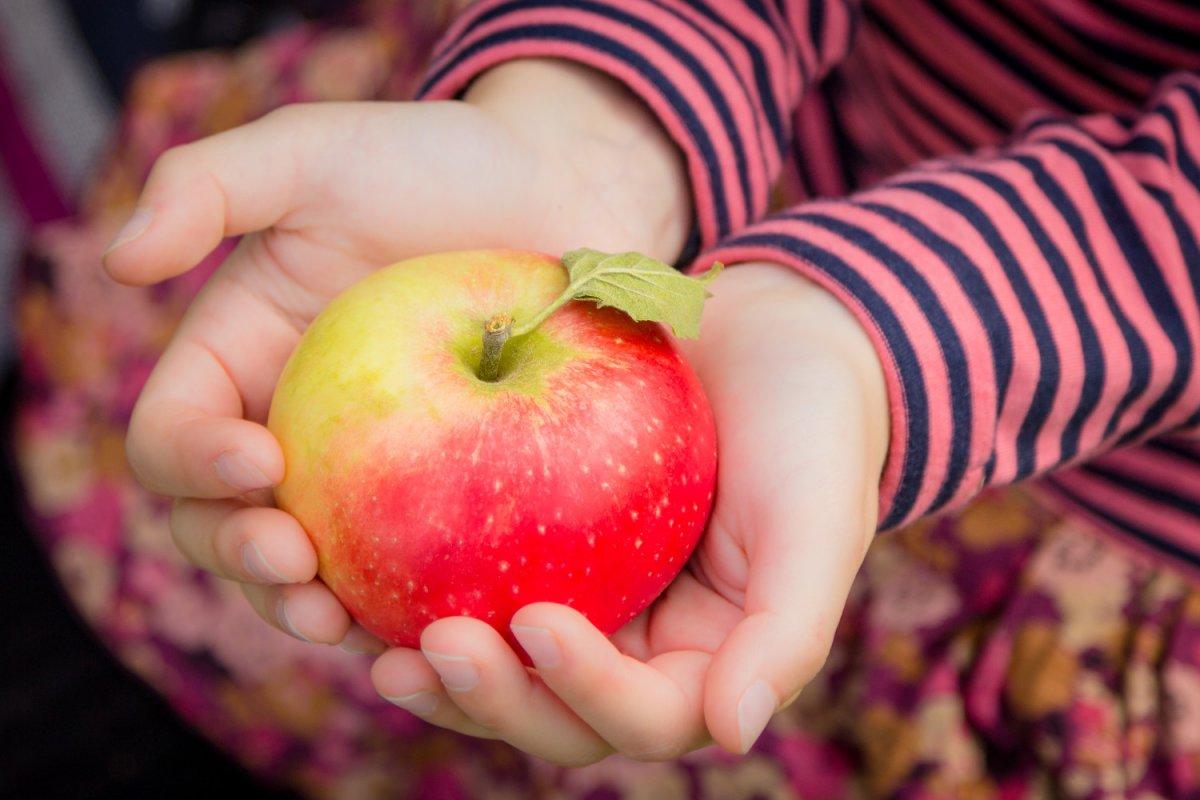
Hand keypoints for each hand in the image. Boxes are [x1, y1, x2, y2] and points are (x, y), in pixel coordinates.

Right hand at [107, 59, 689, 644]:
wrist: (557, 190)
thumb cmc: (434, 165)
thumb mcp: (314, 151)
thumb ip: (208, 185)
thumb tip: (120, 261)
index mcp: (241, 365)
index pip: (175, 436)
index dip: (193, 463)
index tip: (258, 458)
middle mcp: (292, 432)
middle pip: (225, 526)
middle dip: (241, 557)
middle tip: (293, 561)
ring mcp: (368, 475)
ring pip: (311, 570)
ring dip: (307, 608)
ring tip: (340, 622)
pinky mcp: (443, 499)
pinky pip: (408, 569)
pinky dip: (405, 606)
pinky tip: (433, 623)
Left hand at [369, 263, 888, 761]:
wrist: (774, 335)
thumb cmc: (810, 425)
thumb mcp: (818, 519)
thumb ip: (787, 631)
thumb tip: (733, 733)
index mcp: (705, 660)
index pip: (644, 714)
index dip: (587, 689)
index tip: (537, 620)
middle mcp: (639, 645)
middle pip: (556, 712)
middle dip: (495, 698)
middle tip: (433, 648)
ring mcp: (588, 599)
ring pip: (507, 666)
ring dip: (448, 673)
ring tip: (380, 647)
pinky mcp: (541, 544)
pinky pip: (480, 580)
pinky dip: (428, 588)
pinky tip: (371, 573)